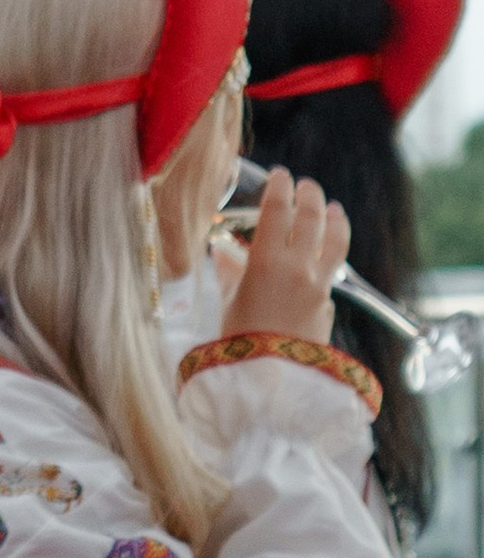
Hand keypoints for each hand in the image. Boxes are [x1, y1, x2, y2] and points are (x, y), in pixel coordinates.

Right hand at [223, 163, 347, 349]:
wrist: (268, 382)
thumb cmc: (238, 343)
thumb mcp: (228, 303)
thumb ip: (229, 273)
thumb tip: (223, 253)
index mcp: (268, 262)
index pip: (277, 211)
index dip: (279, 188)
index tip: (280, 175)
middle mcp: (299, 267)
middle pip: (311, 218)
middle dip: (309, 196)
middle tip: (305, 186)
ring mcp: (318, 285)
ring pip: (335, 241)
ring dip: (334, 219)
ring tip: (333, 209)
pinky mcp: (327, 305)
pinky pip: (331, 272)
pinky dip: (328, 258)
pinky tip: (324, 257)